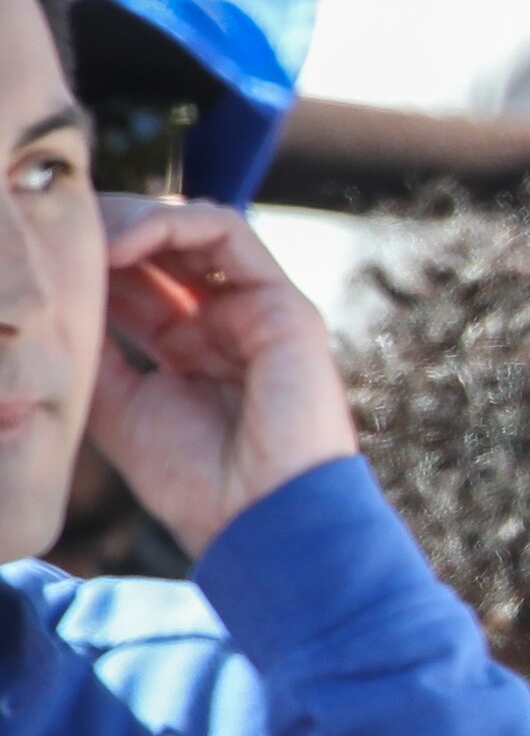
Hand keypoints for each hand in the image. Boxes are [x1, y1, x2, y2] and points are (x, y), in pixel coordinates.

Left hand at [85, 200, 354, 557]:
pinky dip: (169, 225)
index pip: (136, 277)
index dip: (88, 259)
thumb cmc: (193, 479)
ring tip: (85, 237)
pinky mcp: (283, 303)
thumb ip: (94, 346)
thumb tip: (58, 297)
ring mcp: (255, 310)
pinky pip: (227, 232)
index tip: (40, 261)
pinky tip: (120, 246)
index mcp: (187, 348)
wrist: (255, 516)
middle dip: (104, 229)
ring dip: (131, 219)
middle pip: (162, 245)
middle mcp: (222, 322)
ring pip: (192, 227)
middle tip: (55, 233)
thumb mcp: (114, 403)